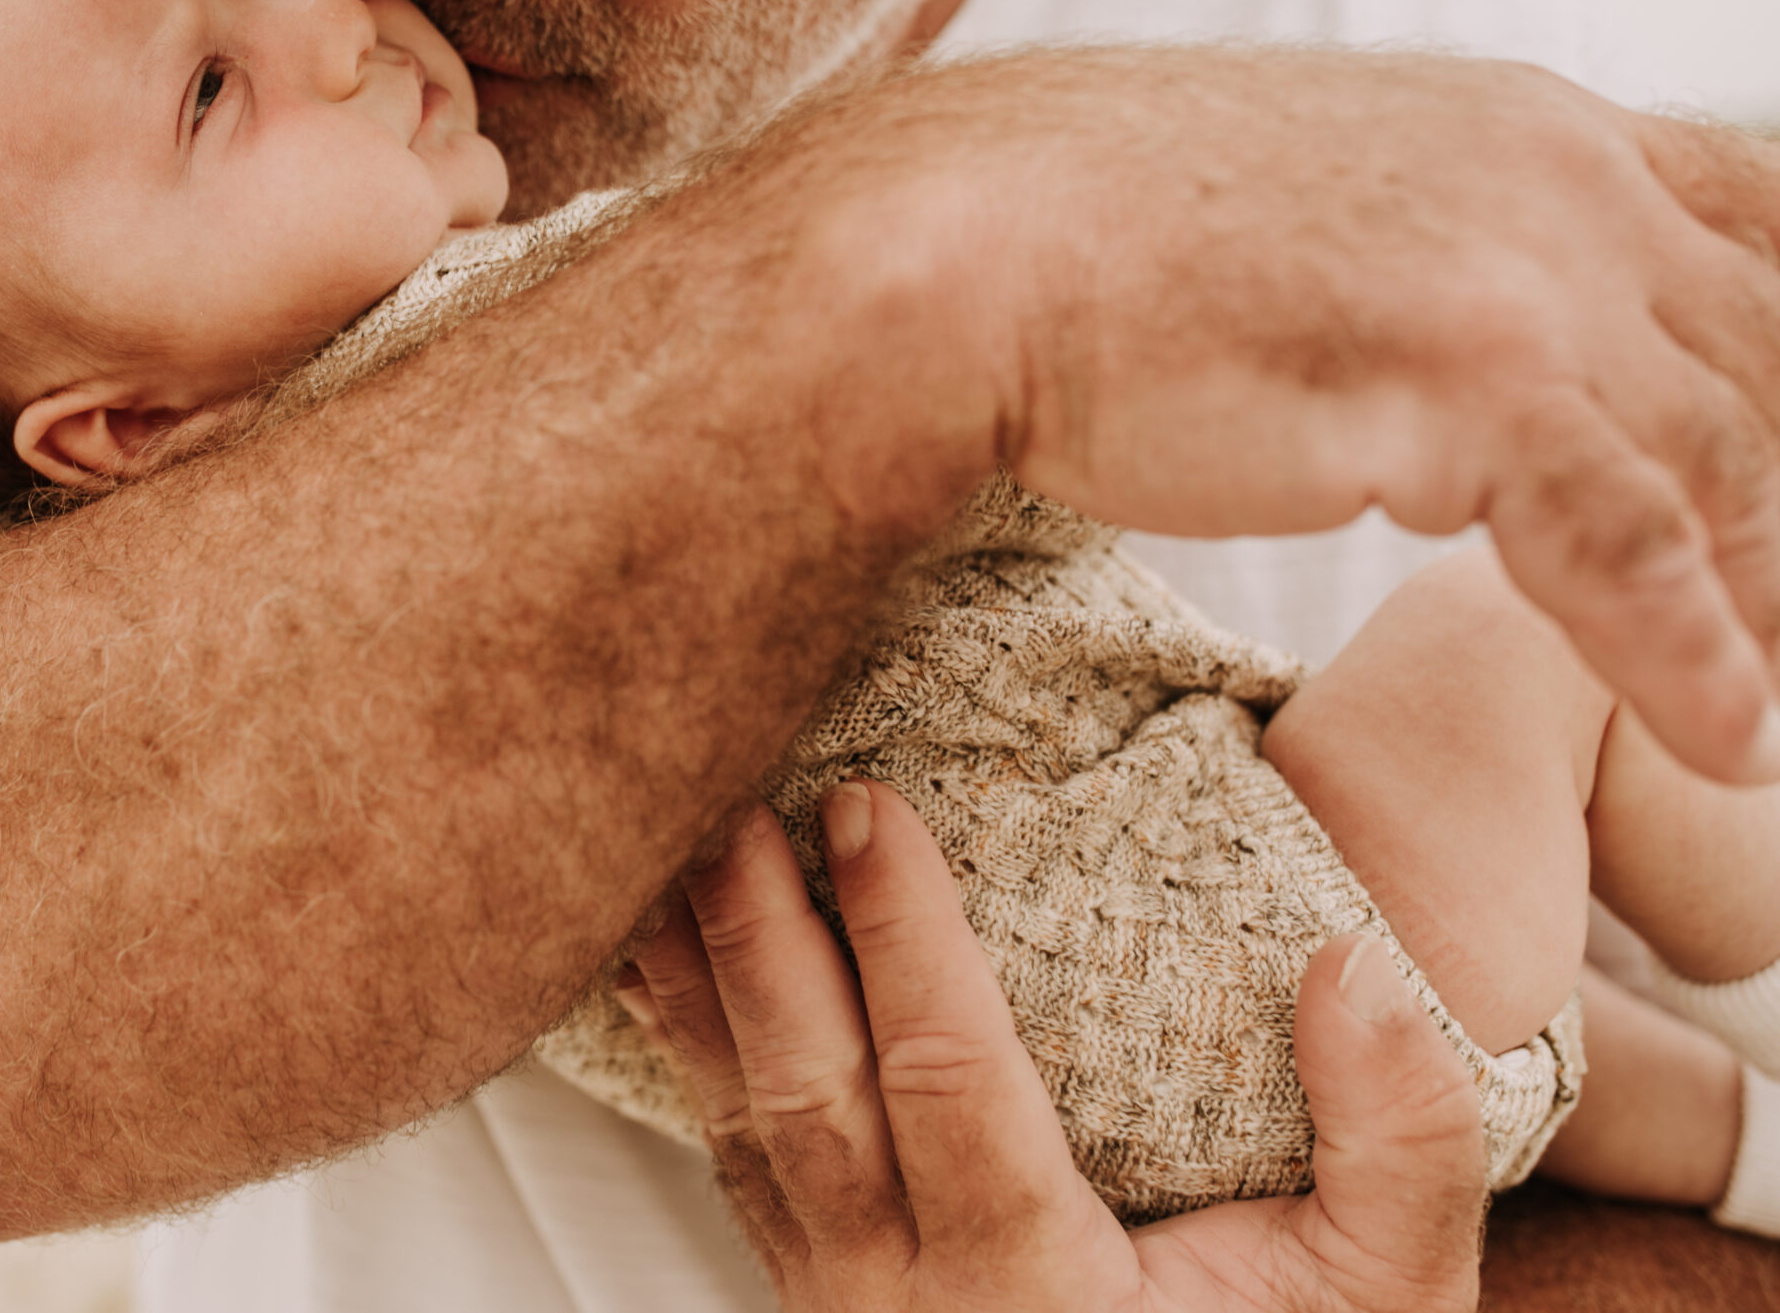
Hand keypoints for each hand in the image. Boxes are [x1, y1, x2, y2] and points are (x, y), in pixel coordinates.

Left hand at [627, 783, 1487, 1311]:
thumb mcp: (1388, 1292)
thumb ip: (1394, 1136)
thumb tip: (1350, 961)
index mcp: (1036, 1286)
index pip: (944, 1076)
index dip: (898, 932)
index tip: (863, 805)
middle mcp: (910, 1304)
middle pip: (801, 1096)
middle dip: (756, 938)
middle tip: (727, 797)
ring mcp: (846, 1312)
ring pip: (740, 1134)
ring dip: (698, 989)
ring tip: (662, 855)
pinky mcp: (822, 1307)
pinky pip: (736, 1175)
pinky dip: (694, 1063)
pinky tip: (670, 977)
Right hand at [800, 52, 1779, 781]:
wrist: (959, 238)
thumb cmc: (1087, 236)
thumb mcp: (1312, 210)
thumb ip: (1421, 256)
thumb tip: (1439, 372)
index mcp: (1525, 123)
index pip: (1752, 222)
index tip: (1769, 482)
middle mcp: (1557, 172)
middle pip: (1764, 352)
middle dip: (1778, 504)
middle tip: (1772, 628)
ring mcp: (1519, 267)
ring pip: (1728, 454)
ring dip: (1762, 601)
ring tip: (1758, 713)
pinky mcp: (1460, 372)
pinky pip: (1630, 537)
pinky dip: (1689, 653)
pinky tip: (1726, 743)